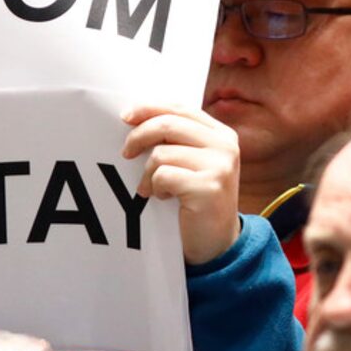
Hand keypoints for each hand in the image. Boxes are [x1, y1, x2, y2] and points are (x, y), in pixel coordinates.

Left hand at [121, 103, 240, 265]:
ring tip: (152, 188)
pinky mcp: (209, 187)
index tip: (125, 116)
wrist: (217, 242)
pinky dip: (155, 188)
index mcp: (221, 134)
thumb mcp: (193, 162)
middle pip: (168, 124)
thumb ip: (176, 139)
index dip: (150, 108)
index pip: (180, 108)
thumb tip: (134, 116)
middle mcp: (225, 145)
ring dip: (147, 173)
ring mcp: (220, 166)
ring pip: (161, 153)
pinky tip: (164, 198)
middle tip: (125, 153)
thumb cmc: (196, 199)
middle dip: (138, 137)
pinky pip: (163, 176)